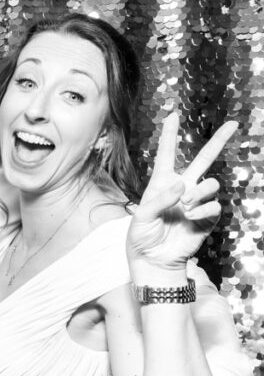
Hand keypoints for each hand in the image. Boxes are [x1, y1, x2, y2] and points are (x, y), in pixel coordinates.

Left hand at [127, 113, 237, 276]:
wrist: (154, 260)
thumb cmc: (141, 237)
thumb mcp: (142, 216)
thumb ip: (160, 198)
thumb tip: (183, 186)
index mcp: (161, 184)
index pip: (166, 155)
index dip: (169, 135)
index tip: (172, 115)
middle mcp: (181, 189)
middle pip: (203, 160)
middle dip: (218, 141)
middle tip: (233, 124)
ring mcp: (196, 202)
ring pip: (211, 183)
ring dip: (200, 192)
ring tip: (186, 206)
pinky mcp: (207, 218)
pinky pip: (214, 205)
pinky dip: (202, 211)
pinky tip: (191, 218)